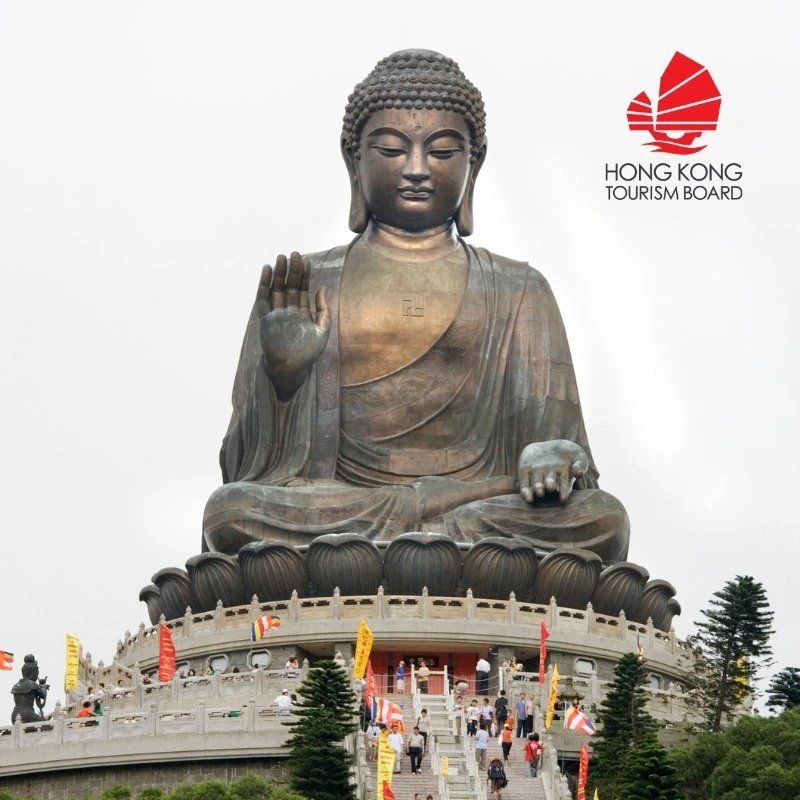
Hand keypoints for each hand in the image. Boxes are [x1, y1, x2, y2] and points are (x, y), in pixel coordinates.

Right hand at [258, 252, 330, 400]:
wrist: (291, 368)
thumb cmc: (308, 353)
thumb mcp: (322, 330)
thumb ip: (323, 310)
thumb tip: (322, 288)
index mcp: (302, 313)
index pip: (302, 289)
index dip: (304, 275)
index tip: (306, 261)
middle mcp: (288, 311)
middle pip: (289, 286)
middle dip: (292, 270)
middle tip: (294, 253)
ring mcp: (275, 314)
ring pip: (276, 289)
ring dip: (278, 273)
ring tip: (281, 257)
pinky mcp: (264, 318)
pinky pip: (263, 298)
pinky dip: (264, 284)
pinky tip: (267, 270)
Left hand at [517, 439, 587, 503]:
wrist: (550, 446)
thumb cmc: (569, 453)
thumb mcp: (578, 456)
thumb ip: (580, 464)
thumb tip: (579, 473)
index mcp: (563, 479)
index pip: (564, 488)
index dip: (564, 493)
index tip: (563, 498)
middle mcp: (550, 481)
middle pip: (549, 486)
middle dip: (549, 486)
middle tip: (550, 487)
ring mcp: (537, 477)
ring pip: (537, 486)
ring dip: (537, 489)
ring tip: (539, 491)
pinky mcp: (524, 471)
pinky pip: (524, 484)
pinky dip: (525, 491)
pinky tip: (527, 496)